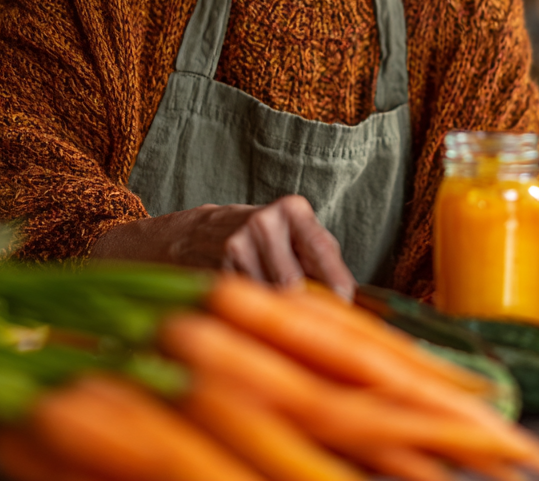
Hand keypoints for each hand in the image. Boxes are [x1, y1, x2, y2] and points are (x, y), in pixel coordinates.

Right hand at [92, 195, 356, 299]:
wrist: (184, 236)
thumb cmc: (253, 242)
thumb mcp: (289, 235)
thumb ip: (320, 260)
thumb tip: (354, 305)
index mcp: (295, 209)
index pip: (330, 264)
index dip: (341, 301)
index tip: (343, 320)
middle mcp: (267, 221)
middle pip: (301, 291)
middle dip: (305, 313)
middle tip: (304, 329)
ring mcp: (238, 244)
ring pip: (273, 303)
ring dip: (276, 318)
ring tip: (267, 314)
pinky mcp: (215, 268)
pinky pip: (248, 306)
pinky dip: (252, 316)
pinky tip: (244, 310)